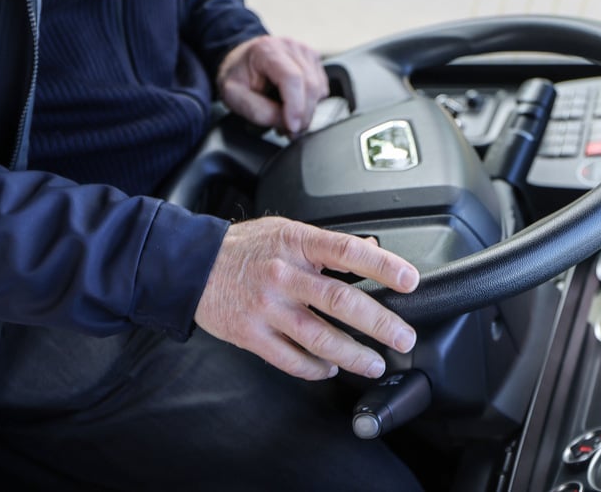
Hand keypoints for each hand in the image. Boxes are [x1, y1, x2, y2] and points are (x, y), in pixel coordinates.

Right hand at [195, 217, 418, 380]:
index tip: (410, 280)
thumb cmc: (243, 247)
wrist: (190, 265)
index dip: (383, 266)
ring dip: (353, 355)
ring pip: (318, 337)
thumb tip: (369, 246)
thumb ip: (325, 243)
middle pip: (340, 300)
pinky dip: (315, 368)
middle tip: (403, 337)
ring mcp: (266, 306)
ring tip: (375, 363)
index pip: (348, 251)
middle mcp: (283, 274)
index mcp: (296, 242)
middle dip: (379, 323)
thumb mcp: (285, 230)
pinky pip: (290, 358)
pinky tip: (331, 369)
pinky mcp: (251, 334)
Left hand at [216, 35, 328, 134]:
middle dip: (303, 116)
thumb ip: (258, 111)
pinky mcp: (314, 61)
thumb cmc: (238, 76)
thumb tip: (285, 122)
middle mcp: (290, 47)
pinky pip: (321, 89)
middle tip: (289, 132)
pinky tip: (294, 106)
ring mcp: (305, 52)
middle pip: (310, 85)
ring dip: (307, 112)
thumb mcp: (233, 96)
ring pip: (318, 90)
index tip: (292, 127)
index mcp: (267, 51)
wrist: (242, 61)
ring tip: (288, 120)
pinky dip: (311, 104)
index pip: (292, 78)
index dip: (296, 106)